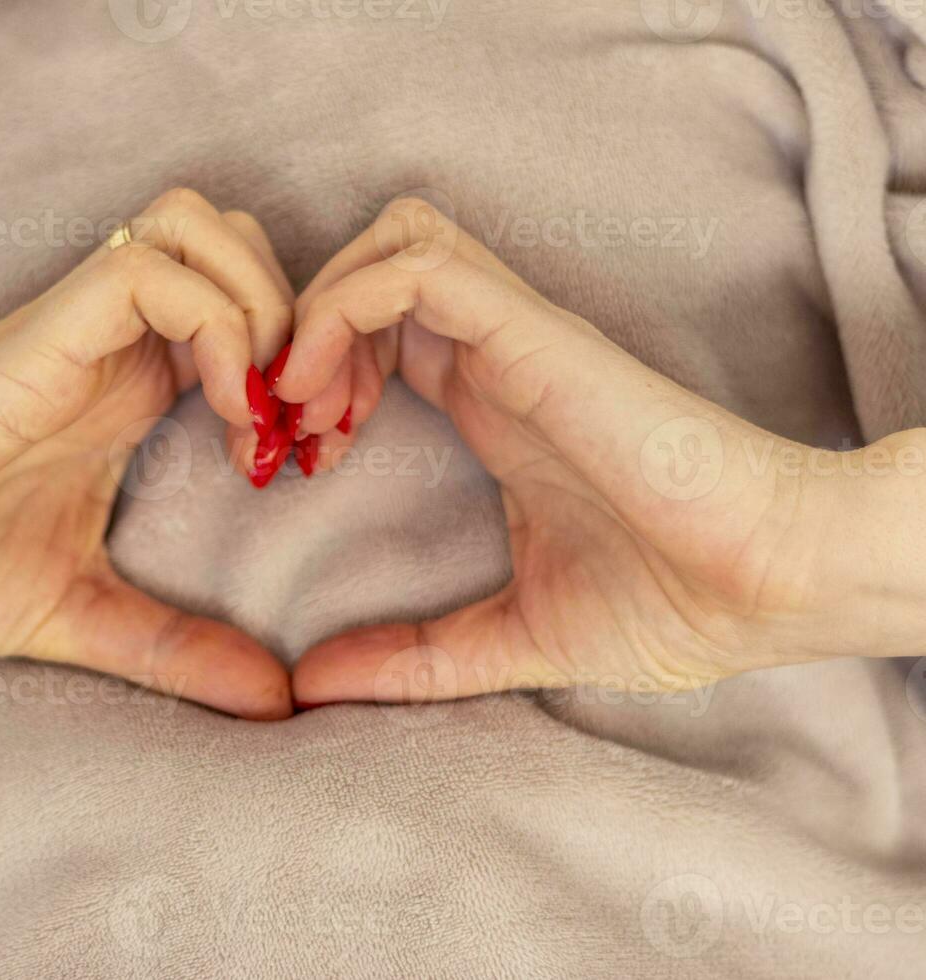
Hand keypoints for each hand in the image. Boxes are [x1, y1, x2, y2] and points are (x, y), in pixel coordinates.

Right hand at [0, 189, 293, 719]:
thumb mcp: (82, 614)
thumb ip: (178, 649)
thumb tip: (275, 701)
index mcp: (126, 385)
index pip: (241, 304)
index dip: (299, 363)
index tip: (308, 454)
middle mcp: (110, 341)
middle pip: (233, 238)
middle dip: (297, 315)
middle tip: (302, 419)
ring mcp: (74, 330)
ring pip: (201, 228)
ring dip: (262, 306)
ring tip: (262, 412)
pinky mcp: (38, 337)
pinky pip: (146, 274)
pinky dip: (216, 326)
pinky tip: (228, 413)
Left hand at [279, 199, 925, 704]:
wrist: (767, 585)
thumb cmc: (670, 603)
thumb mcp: (510, 637)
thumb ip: (413, 656)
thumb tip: (314, 684)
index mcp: (488, 402)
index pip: (378, 331)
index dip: (314, 377)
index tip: (294, 460)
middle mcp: (494, 355)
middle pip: (370, 269)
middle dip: (301, 335)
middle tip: (284, 428)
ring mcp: (513, 336)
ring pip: (389, 243)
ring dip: (320, 313)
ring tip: (305, 408)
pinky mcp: (531, 333)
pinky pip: (415, 268)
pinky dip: (345, 313)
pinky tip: (327, 400)